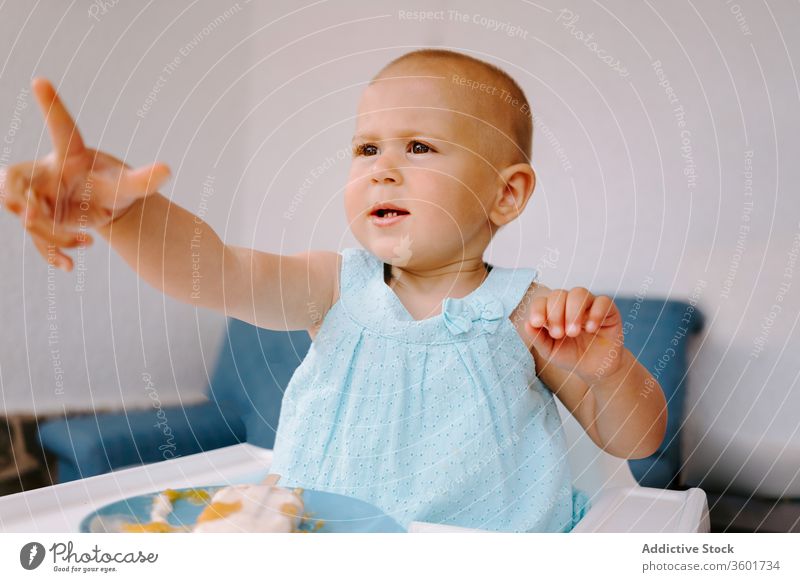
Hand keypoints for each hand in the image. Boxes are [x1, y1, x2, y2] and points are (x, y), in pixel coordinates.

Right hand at [0, 78, 170, 270]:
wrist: (105, 209)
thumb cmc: (116, 187)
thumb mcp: (130, 187)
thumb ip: (145, 180)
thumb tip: (167, 170)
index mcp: (70, 155)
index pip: (61, 128)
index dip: (52, 105)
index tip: (41, 79)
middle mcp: (47, 173)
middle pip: (17, 180)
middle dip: (19, 199)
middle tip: (31, 214)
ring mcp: (39, 197)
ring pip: (26, 215)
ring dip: (50, 234)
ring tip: (84, 242)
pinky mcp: (40, 221)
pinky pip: (35, 238)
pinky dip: (50, 253)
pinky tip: (70, 266)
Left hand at [525, 287, 624, 382]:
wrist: (595, 369)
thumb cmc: (570, 356)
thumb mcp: (550, 351)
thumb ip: (538, 338)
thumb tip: (526, 324)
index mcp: (553, 311)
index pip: (542, 301)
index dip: (538, 309)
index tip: (537, 323)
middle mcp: (570, 304)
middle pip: (559, 294)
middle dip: (555, 313)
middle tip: (558, 334)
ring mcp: (590, 305)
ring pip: (579, 293)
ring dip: (573, 311)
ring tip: (573, 332)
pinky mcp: (609, 311)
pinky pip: (603, 301)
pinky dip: (595, 313)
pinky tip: (591, 328)